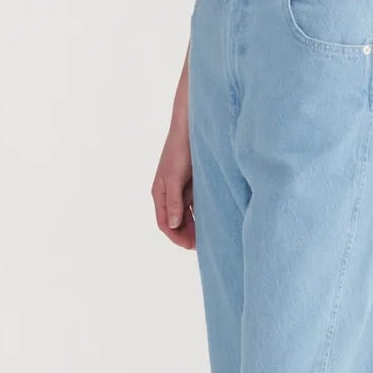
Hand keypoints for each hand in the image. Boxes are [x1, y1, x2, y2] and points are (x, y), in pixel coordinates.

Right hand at [152, 117, 196, 249]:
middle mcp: (170, 193)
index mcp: (160, 192)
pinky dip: (202, 213)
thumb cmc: (180, 149)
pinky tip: (213, 219)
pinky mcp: (194, 183)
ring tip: (209, 235)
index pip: (164, 222)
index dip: (176, 236)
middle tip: (203, 245)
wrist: (192, 126)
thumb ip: (174, 201)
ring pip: (188, 214)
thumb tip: (173, 225)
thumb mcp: (175, 176)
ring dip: (195, 226)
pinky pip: (197, 204)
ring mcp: (182, 189)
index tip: (190, 246)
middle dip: (187, 234)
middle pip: (176, 221)